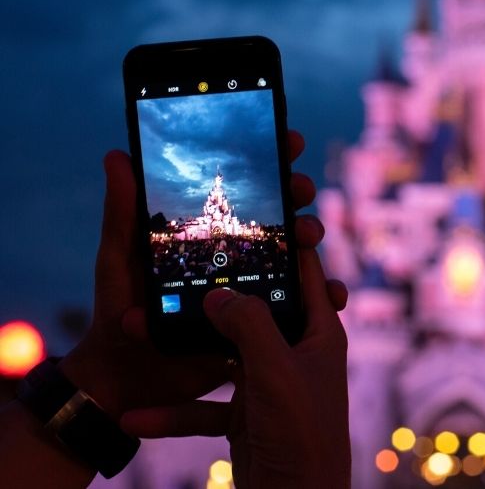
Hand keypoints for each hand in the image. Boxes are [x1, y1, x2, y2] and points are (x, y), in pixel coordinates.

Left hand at [59, 131, 325, 418]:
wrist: (125, 376)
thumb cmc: (118, 310)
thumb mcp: (119, 257)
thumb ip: (123, 211)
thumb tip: (116, 155)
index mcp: (209, 232)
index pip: (247, 188)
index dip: (274, 160)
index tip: (290, 140)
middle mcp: (237, 253)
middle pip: (280, 215)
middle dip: (298, 195)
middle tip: (299, 190)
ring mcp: (254, 286)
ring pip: (297, 256)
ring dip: (311, 240)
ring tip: (307, 238)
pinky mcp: (264, 322)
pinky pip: (302, 307)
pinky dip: (324, 299)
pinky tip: (335, 295)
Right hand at [120, 256, 350, 488]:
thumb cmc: (301, 435)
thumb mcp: (275, 372)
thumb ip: (249, 326)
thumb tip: (218, 293)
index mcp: (318, 334)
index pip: (305, 274)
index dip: (286, 243)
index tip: (257, 216)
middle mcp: (296, 354)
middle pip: (253, 312)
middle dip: (213, 300)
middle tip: (179, 273)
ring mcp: (270, 385)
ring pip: (220, 358)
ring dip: (182, 355)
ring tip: (141, 336)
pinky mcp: (247, 417)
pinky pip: (205, 407)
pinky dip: (175, 411)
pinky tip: (138, 414)